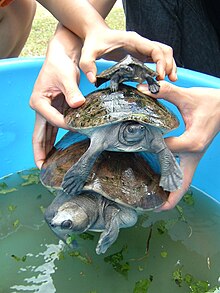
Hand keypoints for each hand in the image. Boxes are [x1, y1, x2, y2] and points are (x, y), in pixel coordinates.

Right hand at [30, 25, 84, 167]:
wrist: (62, 57)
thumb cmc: (60, 64)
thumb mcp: (66, 76)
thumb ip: (72, 91)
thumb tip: (78, 104)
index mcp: (38, 101)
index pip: (53, 119)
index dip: (65, 126)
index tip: (79, 129)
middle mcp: (40, 108)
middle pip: (39, 134)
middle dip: (40, 152)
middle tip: (42, 168)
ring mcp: (47, 111)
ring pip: (45, 134)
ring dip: (47, 149)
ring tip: (49, 165)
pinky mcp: (56, 111)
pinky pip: (54, 129)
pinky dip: (55, 140)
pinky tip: (57, 150)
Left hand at [79, 29, 176, 83]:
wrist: (95, 33)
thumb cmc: (93, 42)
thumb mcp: (88, 54)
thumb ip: (88, 65)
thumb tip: (93, 80)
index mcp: (133, 40)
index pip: (154, 49)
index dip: (160, 62)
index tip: (160, 76)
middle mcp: (140, 43)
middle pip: (164, 50)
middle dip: (169, 65)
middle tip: (168, 81)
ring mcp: (141, 48)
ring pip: (163, 53)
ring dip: (169, 65)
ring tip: (171, 80)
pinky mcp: (140, 53)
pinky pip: (156, 58)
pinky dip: (162, 66)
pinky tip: (161, 78)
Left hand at [137, 81, 219, 209]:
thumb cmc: (210, 103)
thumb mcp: (188, 96)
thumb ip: (165, 92)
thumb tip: (143, 89)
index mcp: (192, 142)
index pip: (164, 151)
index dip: (148, 149)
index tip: (133, 148)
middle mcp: (193, 155)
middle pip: (180, 185)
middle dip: (166, 198)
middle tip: (148, 206)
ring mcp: (194, 158)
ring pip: (182, 183)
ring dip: (170, 195)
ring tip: (152, 204)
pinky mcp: (193, 156)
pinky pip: (183, 176)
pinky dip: (173, 185)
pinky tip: (159, 186)